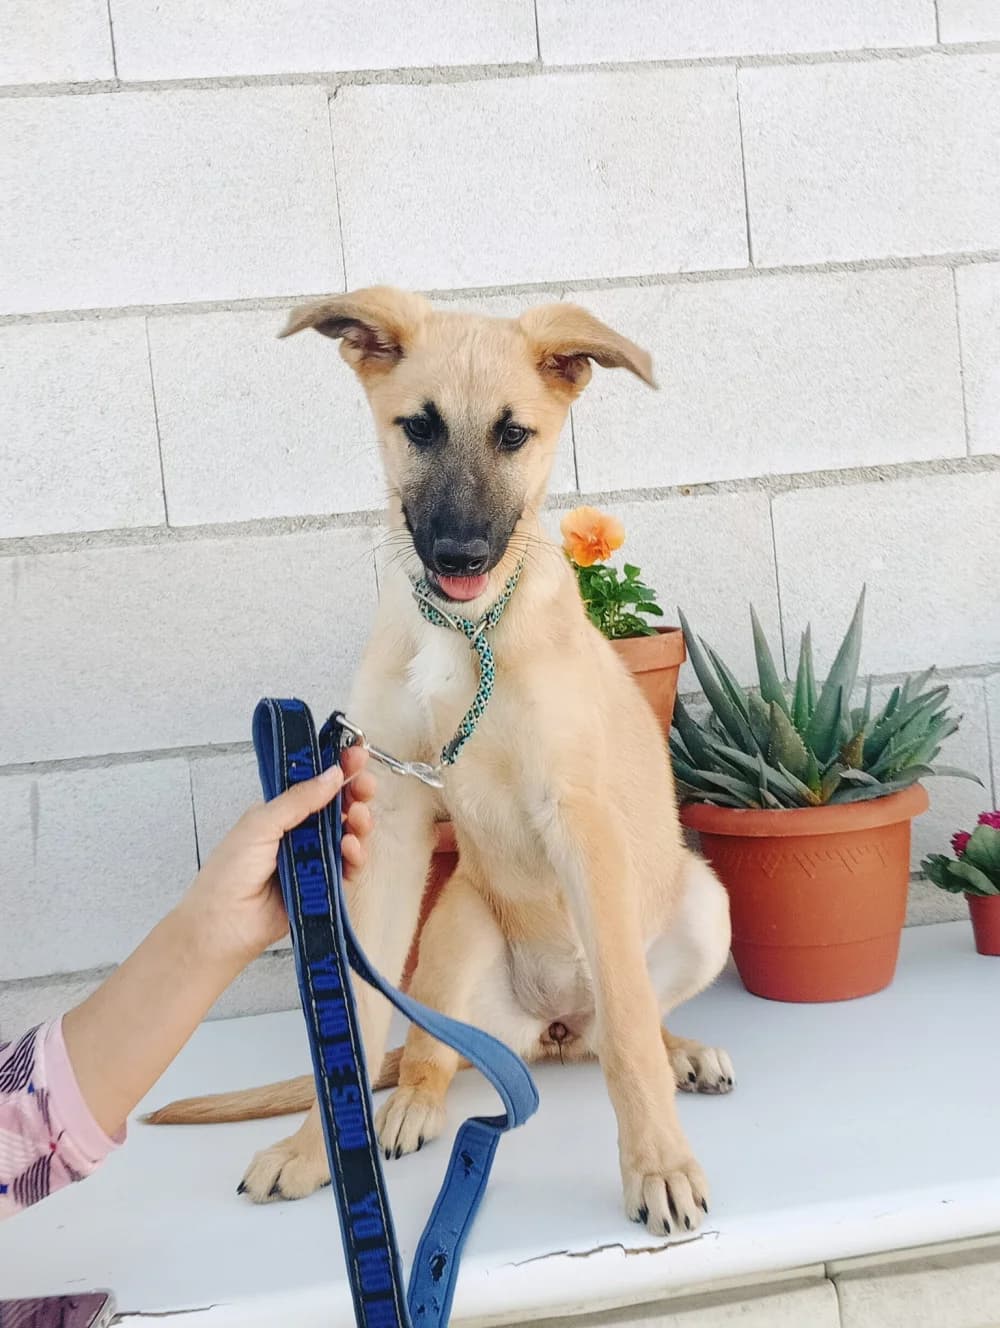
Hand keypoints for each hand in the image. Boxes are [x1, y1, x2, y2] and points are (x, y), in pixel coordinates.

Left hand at [178, 747, 375, 964]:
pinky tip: (351, 849)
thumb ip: (299, 799)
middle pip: (338, 808)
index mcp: (280, 813)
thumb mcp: (260, 824)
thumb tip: (332, 773)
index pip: (315, 785)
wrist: (223, 926)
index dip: (337, 769)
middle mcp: (299, 834)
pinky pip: (348, 867)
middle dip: (355, 793)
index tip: (357, 755)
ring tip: (358, 819)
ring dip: (358, 823)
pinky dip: (355, 856)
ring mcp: (313, 860)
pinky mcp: (324, 887)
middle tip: (365, 786)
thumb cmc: (229, 873)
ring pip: (348, 835)